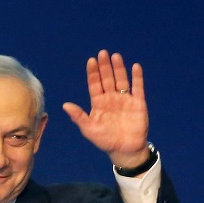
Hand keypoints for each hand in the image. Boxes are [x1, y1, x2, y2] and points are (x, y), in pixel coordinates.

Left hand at [62, 49, 149, 167]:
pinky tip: (135, 66)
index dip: (93, 73)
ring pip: (121, 80)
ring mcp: (125, 99)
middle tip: (102, 53)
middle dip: (104, 67)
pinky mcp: (138, 103)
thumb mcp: (89, 129)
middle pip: (107, 79)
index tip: (91, 61)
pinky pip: (138, 87)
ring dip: (119, 68)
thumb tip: (65, 105)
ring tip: (115, 56)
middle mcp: (111, 98)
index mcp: (98, 103)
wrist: (124, 149)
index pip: (95, 84)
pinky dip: (137, 77)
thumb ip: (78, 116)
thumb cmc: (104, 140)